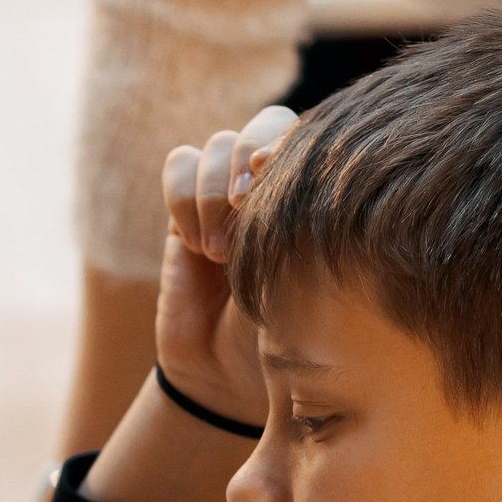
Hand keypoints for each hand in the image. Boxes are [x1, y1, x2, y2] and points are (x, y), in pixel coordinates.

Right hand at [155, 105, 295, 427]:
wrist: (229, 377)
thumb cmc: (289, 339)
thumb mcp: (314, 283)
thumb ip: (304, 226)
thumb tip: (282, 173)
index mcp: (321, 196)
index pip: (315, 135)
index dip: (292, 148)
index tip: (279, 184)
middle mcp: (274, 187)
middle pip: (266, 124)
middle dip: (250, 161)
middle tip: (245, 208)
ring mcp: (227, 196)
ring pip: (219, 143)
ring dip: (214, 193)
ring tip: (219, 254)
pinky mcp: (184, 212)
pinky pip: (179, 164)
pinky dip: (183, 197)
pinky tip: (194, 245)